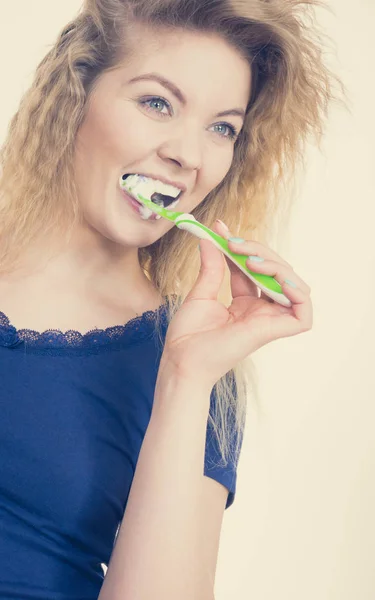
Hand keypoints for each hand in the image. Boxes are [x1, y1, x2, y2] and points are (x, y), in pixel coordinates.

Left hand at [159, 220, 312, 388]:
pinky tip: (275, 277)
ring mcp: (268, 321)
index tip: (222, 229)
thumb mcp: (200, 293)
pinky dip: (297, 292)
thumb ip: (212, 267)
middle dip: (259, 251)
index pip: (257, 269)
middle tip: (233, 243)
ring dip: (277, 266)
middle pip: (277, 272)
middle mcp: (261, 311)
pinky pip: (303, 313)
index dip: (245, 247)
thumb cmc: (188, 336)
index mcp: (245, 304)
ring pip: (294, 286)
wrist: (181, 359)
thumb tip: (211, 238)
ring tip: (250, 260)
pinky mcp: (273, 332)